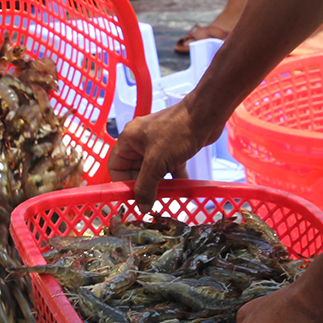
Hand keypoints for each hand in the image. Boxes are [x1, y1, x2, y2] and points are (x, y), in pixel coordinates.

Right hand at [107, 99, 222, 210]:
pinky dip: (174, 179)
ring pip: (153, 171)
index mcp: (129, 140)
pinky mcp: (173, 148)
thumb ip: (146, 186)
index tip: (132, 199)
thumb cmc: (178, 132)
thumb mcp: (157, 162)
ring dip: (159, 185)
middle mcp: (140, 142)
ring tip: (166, 198)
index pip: (116, 166)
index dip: (122, 183)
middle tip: (151, 202)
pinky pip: (168, 168)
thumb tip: (142, 208)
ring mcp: (158, 145)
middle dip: (143, 187)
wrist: (206, 114)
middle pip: (134, 171)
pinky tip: (181, 189)